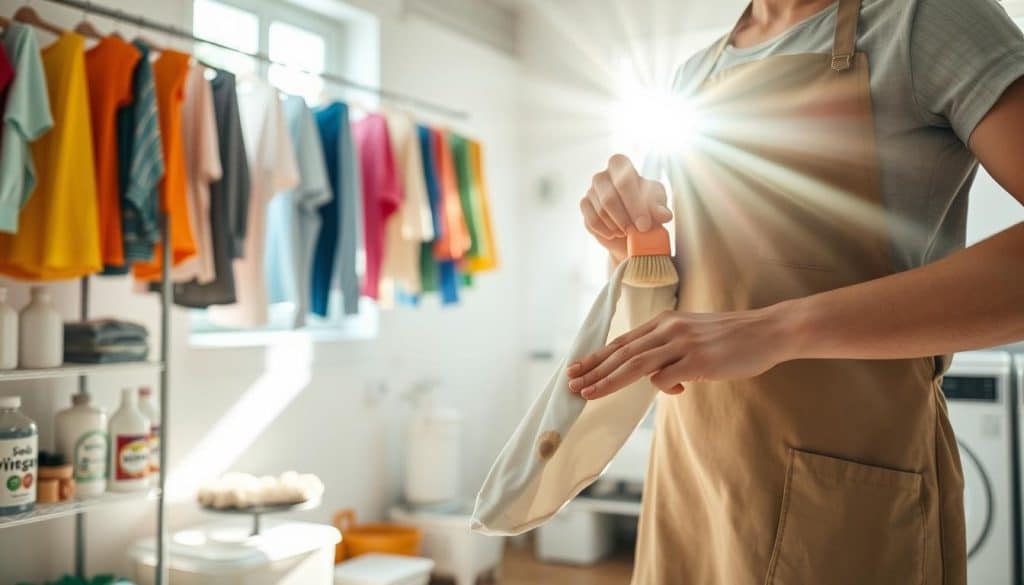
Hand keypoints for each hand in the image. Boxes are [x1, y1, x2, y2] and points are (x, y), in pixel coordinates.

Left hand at [566, 306, 793, 398]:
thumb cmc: (731, 338)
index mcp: (665, 322)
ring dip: (609, 380)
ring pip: (636, 364)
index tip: (577, 368)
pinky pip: (668, 378)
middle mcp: (669, 329)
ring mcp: (683, 343)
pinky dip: (664, 387)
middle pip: (622, 352)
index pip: (623, 341)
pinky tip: (679, 389)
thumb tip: (657, 379)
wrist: (767, 331)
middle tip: (572, 384)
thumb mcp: (693, 337)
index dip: (598, 356)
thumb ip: (670, 353)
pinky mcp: (699, 359)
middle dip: (594, 370)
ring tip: (589, 393)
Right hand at [581, 154, 672, 261]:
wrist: (632, 231)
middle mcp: (603, 176)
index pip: (623, 177)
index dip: (634, 203)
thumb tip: (664, 215)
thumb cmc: (646, 211)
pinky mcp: (585, 207)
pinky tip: (616, 234)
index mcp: (621, 166)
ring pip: (601, 211)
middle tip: (640, 231)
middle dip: (626, 218)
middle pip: (609, 197)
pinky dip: (606, 231)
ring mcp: (591, 191)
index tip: (645, 224)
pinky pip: (592, 221)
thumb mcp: (657, 207)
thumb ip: (660, 208)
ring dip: (617, 225)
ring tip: (630, 231)